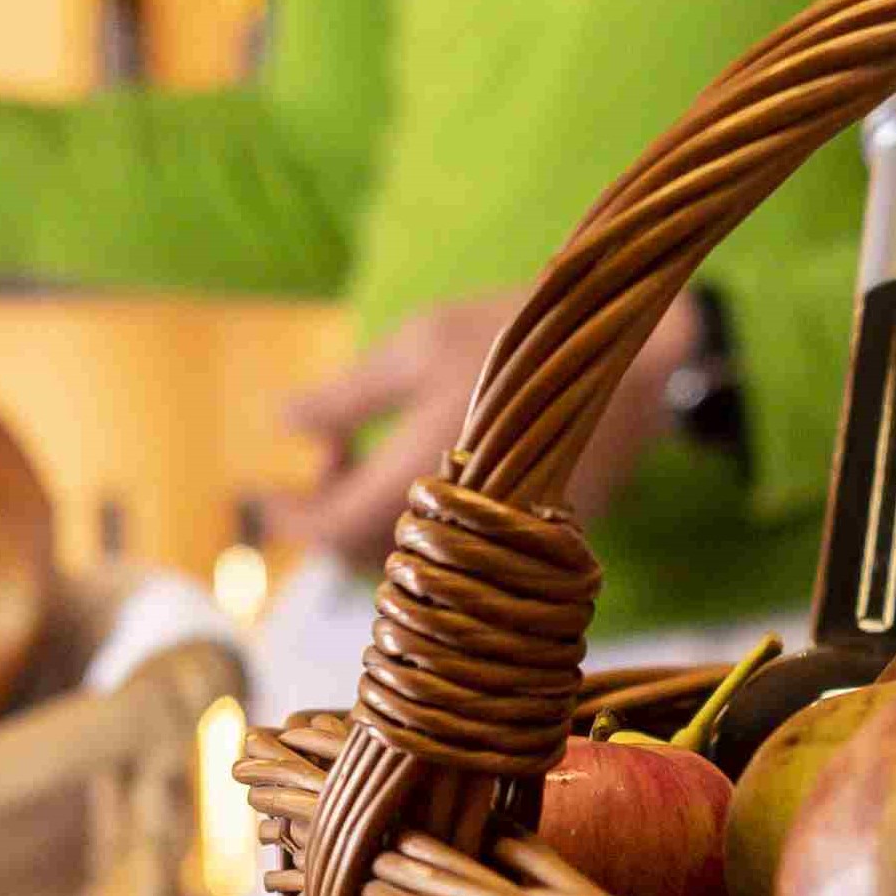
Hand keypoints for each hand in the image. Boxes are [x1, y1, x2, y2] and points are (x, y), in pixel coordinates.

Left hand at [274, 290, 710, 565]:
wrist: (636, 360)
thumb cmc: (519, 341)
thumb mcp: (418, 349)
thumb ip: (344, 398)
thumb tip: (280, 423)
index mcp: (419, 482)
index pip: (329, 530)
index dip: (289, 516)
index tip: (259, 495)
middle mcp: (456, 526)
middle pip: (362, 553)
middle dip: (328, 511)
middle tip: (327, 451)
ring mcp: (493, 537)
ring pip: (405, 554)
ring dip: (369, 513)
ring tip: (365, 451)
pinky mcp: (525, 533)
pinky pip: (448, 544)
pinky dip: (414, 515)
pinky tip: (418, 463)